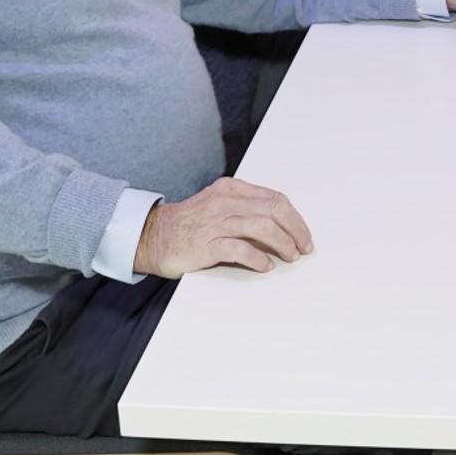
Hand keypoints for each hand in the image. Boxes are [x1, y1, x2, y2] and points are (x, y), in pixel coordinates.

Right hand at [133, 177, 312, 276]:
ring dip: (282, 243)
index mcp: (232, 189)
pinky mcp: (204, 244)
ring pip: (261, 226)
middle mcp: (225, 201)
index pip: (274, 198)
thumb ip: (246, 210)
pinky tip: (265, 265)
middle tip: (303, 248)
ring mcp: (214, 222)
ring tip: (289, 256)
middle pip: (273, 210)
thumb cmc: (190, 224)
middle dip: (295, 230)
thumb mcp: (219, 206)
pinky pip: (239, 249)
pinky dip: (257, 257)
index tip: (304, 235)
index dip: (295, 218)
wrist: (151, 236)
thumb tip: (282, 229)